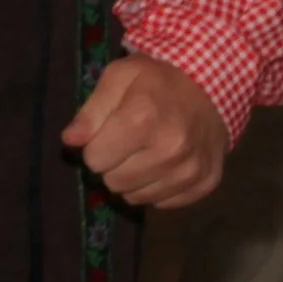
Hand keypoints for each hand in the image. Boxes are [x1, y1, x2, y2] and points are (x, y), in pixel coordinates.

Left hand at [61, 55, 226, 209]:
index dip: (94, 146)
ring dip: (133, 179)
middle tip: (126, 143)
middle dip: (112, 164)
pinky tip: (164, 163)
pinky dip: (157, 188)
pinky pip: (163, 203)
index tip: (105, 133)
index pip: (94, 160)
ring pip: (136, 197)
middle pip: (113, 182)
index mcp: (143, 119)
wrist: (212, 87)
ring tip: (144, 152)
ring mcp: (190, 170)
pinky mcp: (205, 183)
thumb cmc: (158, 79)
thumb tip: (70, 141)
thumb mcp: (118, 77)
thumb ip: (91, 111)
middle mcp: (170, 150)